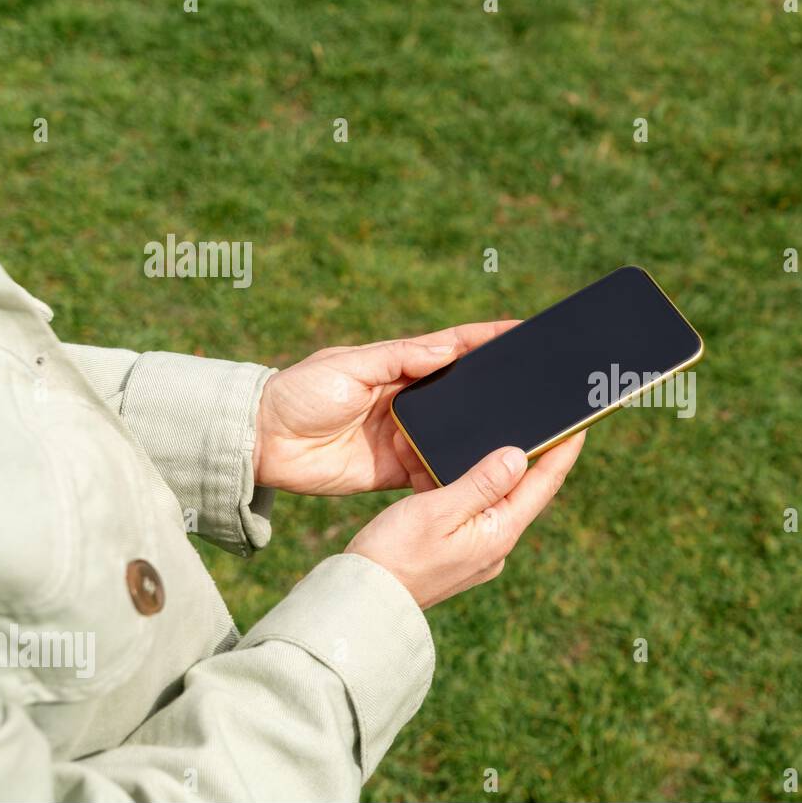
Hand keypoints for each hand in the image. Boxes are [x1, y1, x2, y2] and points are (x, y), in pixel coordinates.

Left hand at [253, 322, 518, 494]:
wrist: (263, 443)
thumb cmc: (299, 392)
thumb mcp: (348, 366)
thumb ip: (398, 359)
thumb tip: (449, 348)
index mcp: (399, 365)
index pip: (453, 348)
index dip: (488, 339)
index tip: (523, 329)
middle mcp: (409, 399)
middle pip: (464, 392)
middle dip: (498, 388)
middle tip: (538, 385)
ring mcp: (406, 435)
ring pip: (456, 433)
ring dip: (483, 433)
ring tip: (524, 431)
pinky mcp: (397, 470)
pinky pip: (435, 471)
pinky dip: (458, 472)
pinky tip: (486, 472)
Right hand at [346, 432, 585, 607]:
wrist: (361, 603)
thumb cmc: (394, 556)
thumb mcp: (438, 511)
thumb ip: (481, 482)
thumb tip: (519, 457)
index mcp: (499, 534)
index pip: (543, 485)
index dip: (563, 452)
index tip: (580, 425)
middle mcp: (494, 544)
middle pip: (518, 489)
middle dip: (521, 454)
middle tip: (536, 421)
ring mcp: (474, 550)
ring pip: (483, 495)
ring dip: (472, 466)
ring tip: (467, 436)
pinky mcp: (451, 552)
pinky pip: (459, 509)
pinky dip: (447, 484)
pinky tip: (426, 462)